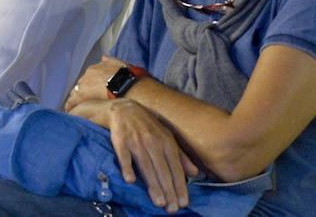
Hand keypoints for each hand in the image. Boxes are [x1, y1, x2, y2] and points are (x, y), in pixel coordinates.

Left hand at [65, 55, 127, 111]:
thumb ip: (110, 61)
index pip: (87, 79)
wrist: (130, 87)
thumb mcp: (120, 64)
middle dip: (83, 93)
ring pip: (75, 93)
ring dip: (77, 100)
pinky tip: (71, 113)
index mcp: (95, 69)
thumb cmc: (129, 78)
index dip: (90, 86)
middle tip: (87, 102)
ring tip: (79, 109)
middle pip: (80, 86)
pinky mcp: (81, 96)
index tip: (93, 92)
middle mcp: (87, 76)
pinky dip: (70, 107)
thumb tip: (103, 57)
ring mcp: (83, 86)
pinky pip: (71, 102)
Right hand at [106, 99, 198, 213]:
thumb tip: (195, 174)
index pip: (175, 168)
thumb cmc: (148, 126)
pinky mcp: (120, 140)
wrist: (125, 109)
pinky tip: (130, 180)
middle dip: (168, 191)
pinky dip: (127, 167)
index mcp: (167, 142)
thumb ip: (181, 156)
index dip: (180, 186)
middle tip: (172, 209)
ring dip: (153, 185)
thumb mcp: (167, 137)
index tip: (183, 203)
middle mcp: (153, 142)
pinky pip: (124, 156)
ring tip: (159, 202)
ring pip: (146, 166)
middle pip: (162, 170)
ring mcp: (136, 141)